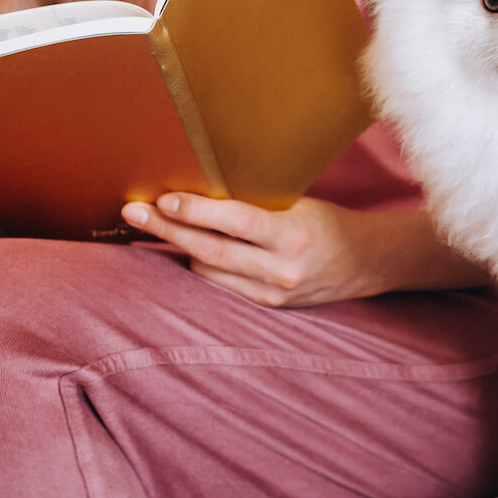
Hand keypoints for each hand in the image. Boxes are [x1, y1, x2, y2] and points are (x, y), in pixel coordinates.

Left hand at [122, 193, 382, 306]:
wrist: (365, 262)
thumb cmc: (327, 222)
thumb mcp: (298, 204)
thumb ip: (255, 204)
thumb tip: (199, 190)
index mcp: (293, 235)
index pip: (236, 222)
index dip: (196, 211)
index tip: (163, 199)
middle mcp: (281, 269)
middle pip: (210, 251)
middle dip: (167, 229)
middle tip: (133, 212)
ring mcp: (272, 293)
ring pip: (208, 271)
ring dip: (183, 246)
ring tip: (157, 223)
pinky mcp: (267, 306)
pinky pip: (220, 285)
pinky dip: (203, 264)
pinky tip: (189, 247)